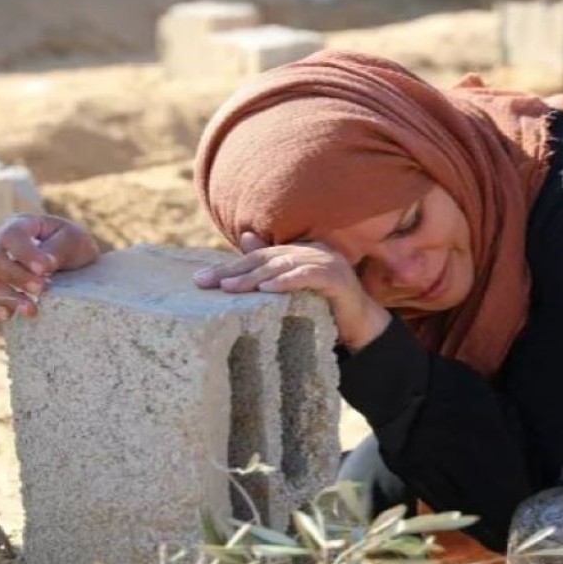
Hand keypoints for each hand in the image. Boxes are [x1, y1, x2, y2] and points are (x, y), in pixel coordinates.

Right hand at [0, 213, 99, 320]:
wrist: (74, 264)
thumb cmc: (72, 246)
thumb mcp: (73, 240)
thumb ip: (57, 249)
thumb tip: (44, 266)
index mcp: (19, 225)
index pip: (11, 236)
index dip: (24, 254)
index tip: (45, 269)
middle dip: (15, 276)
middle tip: (40, 288)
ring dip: (7, 297)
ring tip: (32, 310)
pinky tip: (8, 316)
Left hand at [193, 233, 391, 350]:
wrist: (360, 325)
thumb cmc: (324, 307)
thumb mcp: (292, 287)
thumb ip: (271, 265)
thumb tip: (244, 238)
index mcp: (299, 250)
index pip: (257, 257)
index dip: (229, 267)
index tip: (201, 280)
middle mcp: (312, 250)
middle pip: (265, 259)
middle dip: (233, 271)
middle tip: (206, 283)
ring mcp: (326, 261)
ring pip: (282, 266)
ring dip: (253, 277)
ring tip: (229, 288)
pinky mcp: (336, 278)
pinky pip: (307, 276)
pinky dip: (286, 281)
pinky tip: (266, 289)